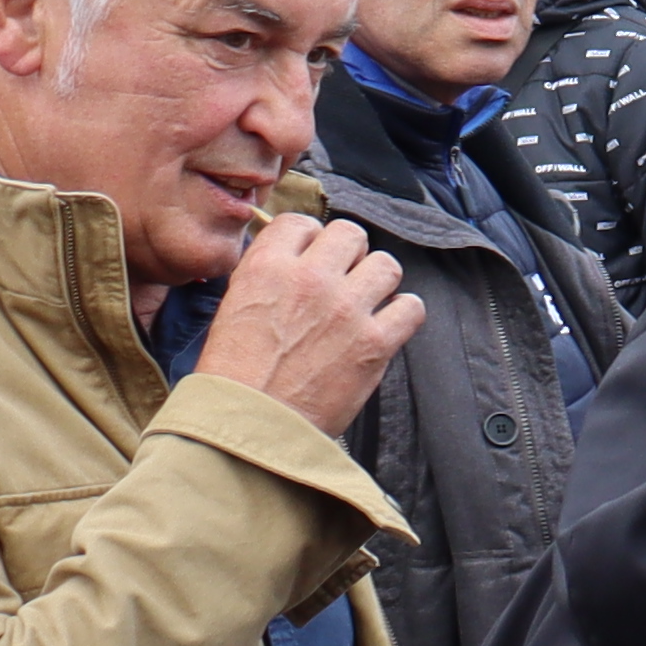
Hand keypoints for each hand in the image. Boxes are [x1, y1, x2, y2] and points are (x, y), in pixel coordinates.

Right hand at [201, 211, 422, 434]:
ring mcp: (347, 310)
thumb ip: (266, 275)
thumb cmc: (234, 373)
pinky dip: (403, 314)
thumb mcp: (234, 306)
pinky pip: (411, 307)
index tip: (311, 256)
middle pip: (351, 234)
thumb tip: (292, 257)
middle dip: (348, 253)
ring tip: (364, 301)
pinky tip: (386, 325)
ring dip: (377, 280)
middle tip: (341, 277)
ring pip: (387, 265)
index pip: (301, 222)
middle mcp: (310, 280)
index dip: (309, 239)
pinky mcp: (375, 343)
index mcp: (267, 267)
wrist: (251, 423)